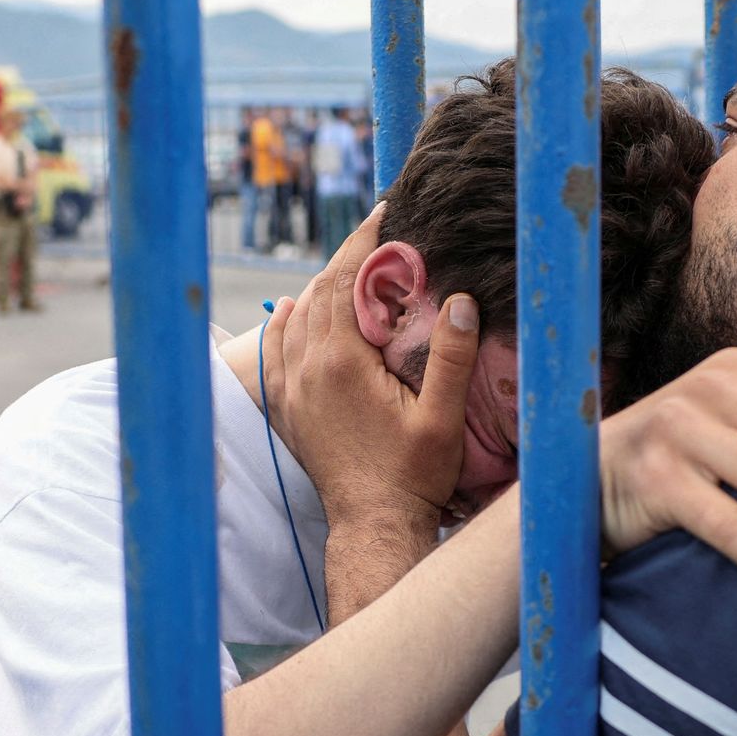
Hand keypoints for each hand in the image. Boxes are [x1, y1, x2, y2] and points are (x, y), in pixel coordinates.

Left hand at [264, 204, 482, 529]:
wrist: (373, 524)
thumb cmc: (413, 474)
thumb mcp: (442, 417)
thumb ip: (450, 357)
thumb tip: (460, 302)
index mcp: (343, 362)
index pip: (346, 280)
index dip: (365, 241)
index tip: (384, 212)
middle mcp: (308, 369)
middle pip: (320, 292)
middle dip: (347, 257)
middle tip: (376, 233)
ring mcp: (293, 390)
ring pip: (297, 318)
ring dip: (321, 286)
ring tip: (348, 266)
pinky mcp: (289, 410)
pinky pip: (276, 352)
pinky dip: (284, 323)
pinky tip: (290, 310)